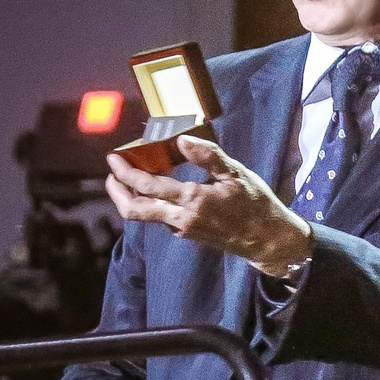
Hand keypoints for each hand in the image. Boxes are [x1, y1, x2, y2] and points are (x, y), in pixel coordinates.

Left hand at [105, 133, 311, 276]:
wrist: (269, 240)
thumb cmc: (256, 204)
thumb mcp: (236, 174)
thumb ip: (207, 155)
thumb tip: (181, 139)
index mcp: (193, 199)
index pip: (148, 186)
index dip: (126, 172)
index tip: (113, 159)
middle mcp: (183, 218)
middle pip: (136, 210)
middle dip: (117, 192)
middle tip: (111, 174)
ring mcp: (184, 229)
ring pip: (146, 217)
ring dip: (131, 200)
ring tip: (127, 182)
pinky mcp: (189, 235)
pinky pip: (162, 219)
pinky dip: (152, 204)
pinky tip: (157, 192)